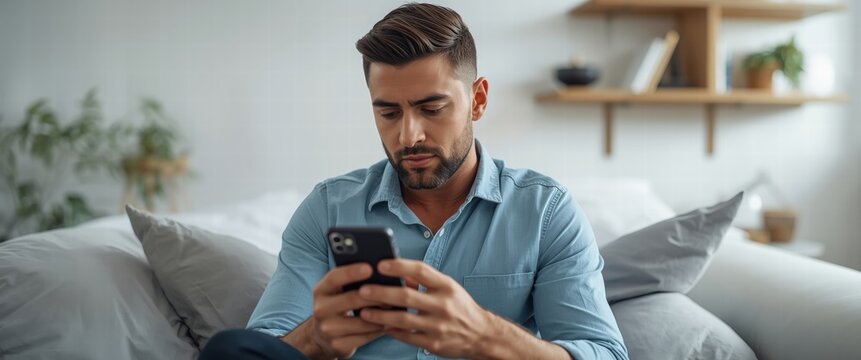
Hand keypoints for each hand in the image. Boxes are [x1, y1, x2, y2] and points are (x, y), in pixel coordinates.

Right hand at [284, 263, 385, 358]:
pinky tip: (389, 323)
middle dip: (376, 294)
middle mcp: (320, 309)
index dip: (351, 272)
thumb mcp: (338, 291)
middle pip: (351, 299)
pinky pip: (365, 337)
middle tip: (395, 290)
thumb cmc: (338, 306)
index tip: (370, 268)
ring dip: (382, 314)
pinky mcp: (338, 345)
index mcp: (321, 290)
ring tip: (397, 307)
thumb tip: (379, 270)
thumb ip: (352, 281)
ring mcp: (328, 329)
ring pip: (362, 321)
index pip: (334, 278)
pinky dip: (379, 330)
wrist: (322, 336)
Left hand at [356, 259, 493, 358]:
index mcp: (446, 286)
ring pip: (402, 320)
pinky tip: (380, 327)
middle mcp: (443, 305)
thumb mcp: (448, 288)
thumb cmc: (459, 306)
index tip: (380, 264)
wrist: (481, 334)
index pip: (420, 271)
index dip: (399, 266)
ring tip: (363, 312)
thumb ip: (425, 280)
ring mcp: (438, 326)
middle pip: (407, 297)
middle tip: (362, 290)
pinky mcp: (434, 343)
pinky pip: (407, 337)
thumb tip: (397, 271)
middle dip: (381, 293)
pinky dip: (392, 331)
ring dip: (380, 316)